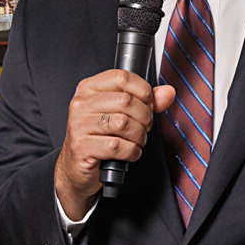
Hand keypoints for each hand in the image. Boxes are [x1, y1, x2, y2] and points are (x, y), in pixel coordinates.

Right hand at [54, 69, 175, 220]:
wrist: (76, 167)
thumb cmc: (99, 137)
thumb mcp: (119, 113)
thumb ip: (145, 101)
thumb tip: (168, 92)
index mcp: (88, 88)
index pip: (121, 77)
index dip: (143, 91)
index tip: (148, 104)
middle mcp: (81, 104)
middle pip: (126, 101)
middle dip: (144, 117)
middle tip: (144, 127)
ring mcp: (79, 125)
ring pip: (123, 123)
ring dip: (139, 136)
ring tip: (137, 141)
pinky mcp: (82, 147)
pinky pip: (118, 147)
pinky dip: (131, 152)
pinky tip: (129, 153)